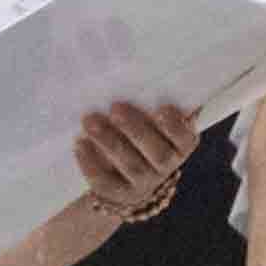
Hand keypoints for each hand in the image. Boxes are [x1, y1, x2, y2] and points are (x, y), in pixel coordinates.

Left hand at [74, 99, 201, 224]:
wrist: (122, 178)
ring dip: (109, 141)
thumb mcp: (148, 121)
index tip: (162, 109)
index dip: (176, 127)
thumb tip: (137, 72)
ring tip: (90, 121)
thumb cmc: (139, 135)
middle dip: (136, 129)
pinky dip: (91, 162)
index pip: (185, 139)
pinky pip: (105, 181)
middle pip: (157, 153)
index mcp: (179, 145)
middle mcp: (165, 167)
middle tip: (116, 107)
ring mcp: (143, 183)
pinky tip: (80, 144)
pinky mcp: (118, 193)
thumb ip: (149, 104)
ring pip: (131, 165)